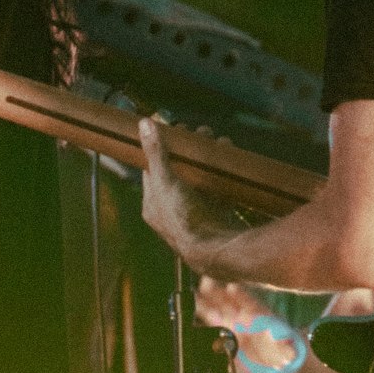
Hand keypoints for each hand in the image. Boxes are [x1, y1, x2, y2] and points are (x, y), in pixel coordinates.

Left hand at [139, 119, 229, 271]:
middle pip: (179, 172)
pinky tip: (230, 158)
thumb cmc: (183, 218)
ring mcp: (195, 214)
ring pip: (201, 180)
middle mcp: (171, 211)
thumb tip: (143, 123)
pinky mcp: (216, 216)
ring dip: (210, 159)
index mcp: (153, 205)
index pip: (152, 170)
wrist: (214, 249)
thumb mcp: (165, 180)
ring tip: (220, 140)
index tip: (176, 131)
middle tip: (203, 132)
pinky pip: (220, 191)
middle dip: (192, 151)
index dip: (163, 148)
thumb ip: (156, 152)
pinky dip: (225, 175)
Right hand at [195, 277, 302, 372]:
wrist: (278, 364)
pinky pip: (210, 331)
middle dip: (217, 291)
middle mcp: (244, 318)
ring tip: (193, 296)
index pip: (250, 303)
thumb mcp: (292, 348)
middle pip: (229, 301)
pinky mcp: (224, 339)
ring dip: (204, 304)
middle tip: (206, 281)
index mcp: (260, 316)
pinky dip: (201, 326)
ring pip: (216, 312)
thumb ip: (287, 345)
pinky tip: (192, 320)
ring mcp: (232, 327)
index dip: (241, 296)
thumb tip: (287, 345)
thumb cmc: (287, 350)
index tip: (232, 287)